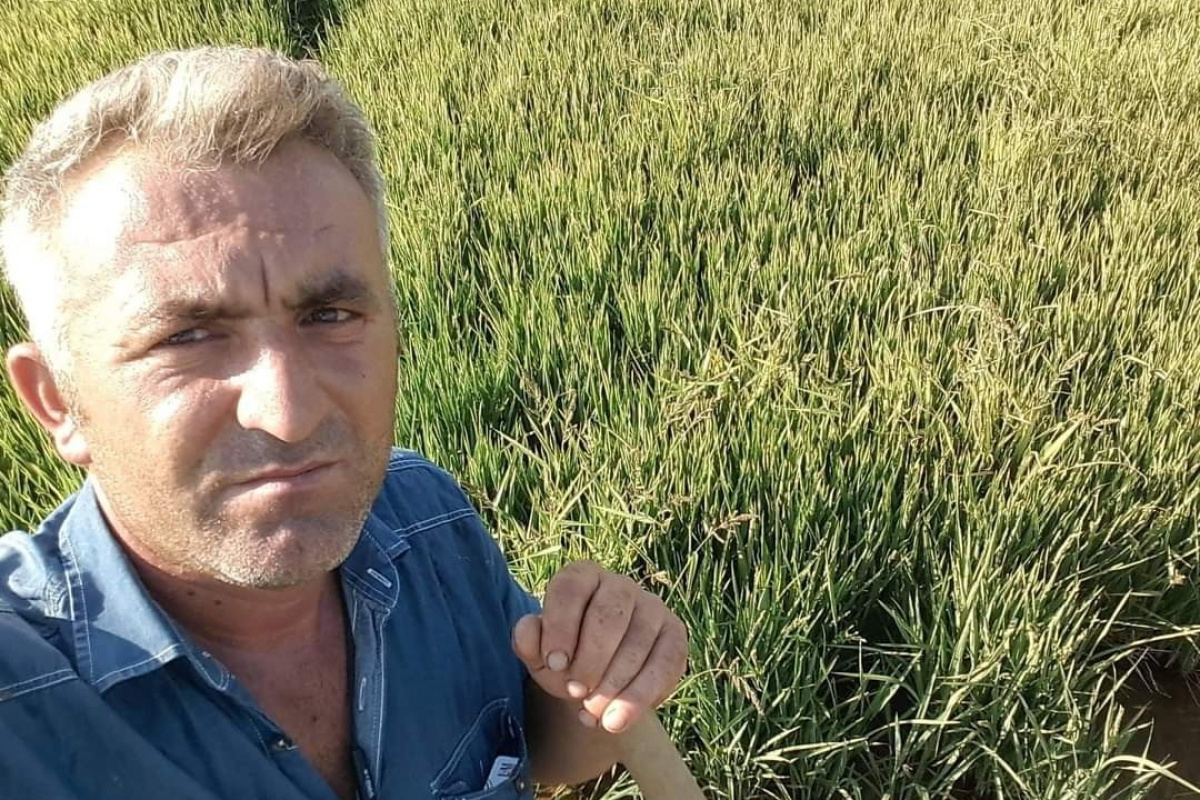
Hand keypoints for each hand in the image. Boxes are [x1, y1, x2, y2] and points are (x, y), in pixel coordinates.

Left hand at [511, 560, 688, 733]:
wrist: (598, 680)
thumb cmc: (565, 658)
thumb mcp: (539, 654)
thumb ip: (528, 641)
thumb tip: (528, 630)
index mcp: (582, 577)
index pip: (571, 589)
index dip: (560, 627)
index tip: (554, 664)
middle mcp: (620, 585)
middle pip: (608, 615)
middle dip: (590, 660)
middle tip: (575, 691)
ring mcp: (652, 607)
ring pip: (637, 642)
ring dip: (613, 685)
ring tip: (592, 713)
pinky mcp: (675, 633)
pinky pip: (664, 664)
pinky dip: (640, 696)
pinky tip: (617, 720)